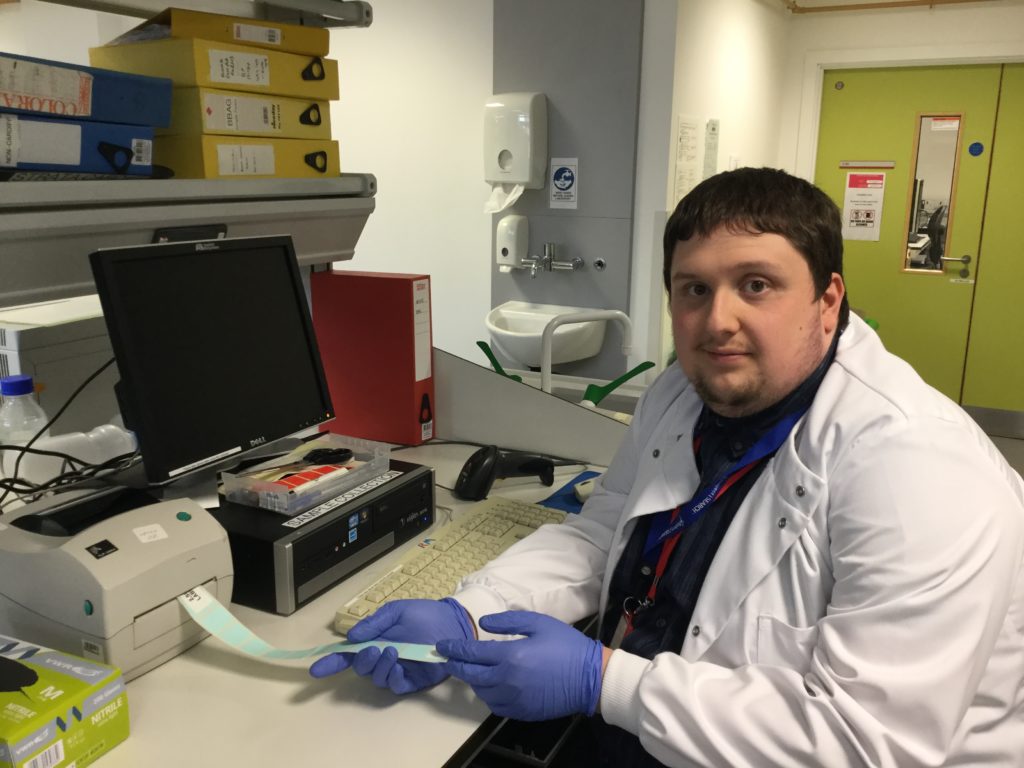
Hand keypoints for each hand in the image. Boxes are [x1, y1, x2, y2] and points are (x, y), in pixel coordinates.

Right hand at [309, 598, 473, 693]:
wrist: (454, 623)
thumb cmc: (425, 615)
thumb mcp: (397, 611)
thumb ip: (374, 623)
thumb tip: (352, 636)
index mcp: (376, 640)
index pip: (349, 654)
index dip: (332, 662)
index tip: (315, 669)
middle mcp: (382, 657)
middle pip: (361, 667)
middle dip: (362, 660)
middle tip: (373, 649)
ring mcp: (396, 670)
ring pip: (376, 677)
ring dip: (379, 666)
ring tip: (392, 652)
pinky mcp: (411, 681)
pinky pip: (394, 685)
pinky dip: (392, 677)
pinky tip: (398, 666)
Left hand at [438, 610, 602, 720]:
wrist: (591, 678)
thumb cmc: (565, 645)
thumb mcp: (538, 623)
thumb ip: (508, 621)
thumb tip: (483, 624)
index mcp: (510, 656)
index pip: (471, 654)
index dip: (453, 649)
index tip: (441, 645)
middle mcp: (506, 681)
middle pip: (470, 676)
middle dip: (456, 666)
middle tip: (448, 659)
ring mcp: (513, 699)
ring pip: (481, 692)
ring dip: (473, 680)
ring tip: (473, 669)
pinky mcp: (521, 711)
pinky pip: (495, 705)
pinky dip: (488, 694)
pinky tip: (492, 685)